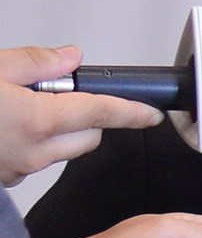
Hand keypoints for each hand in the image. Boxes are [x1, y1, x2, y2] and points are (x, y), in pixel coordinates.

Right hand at [0, 45, 163, 185]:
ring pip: (63, 151)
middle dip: (88, 116)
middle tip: (59, 92)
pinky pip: (36, 160)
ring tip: (23, 105)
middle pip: (89, 137)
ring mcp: (19, 169)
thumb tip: (69, 59)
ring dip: (61, 130)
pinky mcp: (6, 178)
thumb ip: (37, 62)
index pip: (100, 113)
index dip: (132, 111)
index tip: (152, 114)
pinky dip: (36, 143)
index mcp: (36, 120)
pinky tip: (11, 125)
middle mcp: (33, 152)